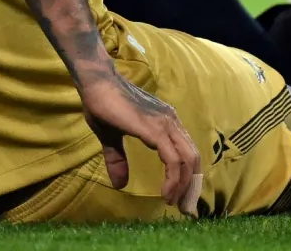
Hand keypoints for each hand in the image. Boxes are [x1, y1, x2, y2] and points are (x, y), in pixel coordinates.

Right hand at [79, 73, 201, 215]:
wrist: (96, 83)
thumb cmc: (102, 104)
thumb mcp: (110, 137)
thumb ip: (118, 159)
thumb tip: (119, 184)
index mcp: (165, 122)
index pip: (187, 152)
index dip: (188, 176)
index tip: (181, 198)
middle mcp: (171, 122)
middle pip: (194, 158)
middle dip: (191, 186)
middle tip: (183, 208)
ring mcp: (165, 124)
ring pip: (188, 160)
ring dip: (184, 186)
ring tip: (174, 203)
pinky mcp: (155, 129)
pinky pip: (173, 160)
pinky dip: (174, 179)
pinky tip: (165, 193)